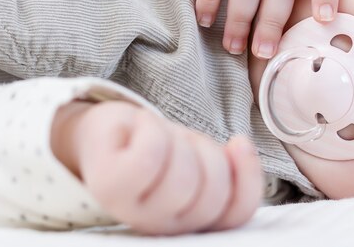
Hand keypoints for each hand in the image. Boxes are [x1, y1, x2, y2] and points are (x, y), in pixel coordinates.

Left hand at [52, 100, 262, 234]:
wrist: (105, 136)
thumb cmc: (156, 149)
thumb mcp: (197, 157)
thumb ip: (226, 170)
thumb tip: (242, 147)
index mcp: (192, 221)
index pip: (237, 213)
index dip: (249, 177)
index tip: (239, 143)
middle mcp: (164, 225)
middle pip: (213, 189)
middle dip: (206, 150)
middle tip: (183, 142)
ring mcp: (135, 211)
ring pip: (183, 172)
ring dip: (177, 138)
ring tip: (160, 137)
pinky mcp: (112, 188)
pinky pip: (151, 154)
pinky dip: (151, 128)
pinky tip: (141, 127)